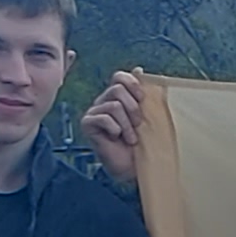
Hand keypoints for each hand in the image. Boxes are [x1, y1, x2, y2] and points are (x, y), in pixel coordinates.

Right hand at [79, 71, 149, 186]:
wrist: (134, 167)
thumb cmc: (142, 143)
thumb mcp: (148, 116)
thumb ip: (143, 94)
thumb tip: (139, 69)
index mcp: (118, 97)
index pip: (119, 77)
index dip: (132, 84)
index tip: (143, 98)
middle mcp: (104, 101)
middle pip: (117, 88)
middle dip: (133, 107)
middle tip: (138, 124)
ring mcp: (94, 112)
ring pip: (114, 105)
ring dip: (127, 123)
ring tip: (130, 137)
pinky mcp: (87, 124)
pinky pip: (103, 117)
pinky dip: (115, 129)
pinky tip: (116, 138)